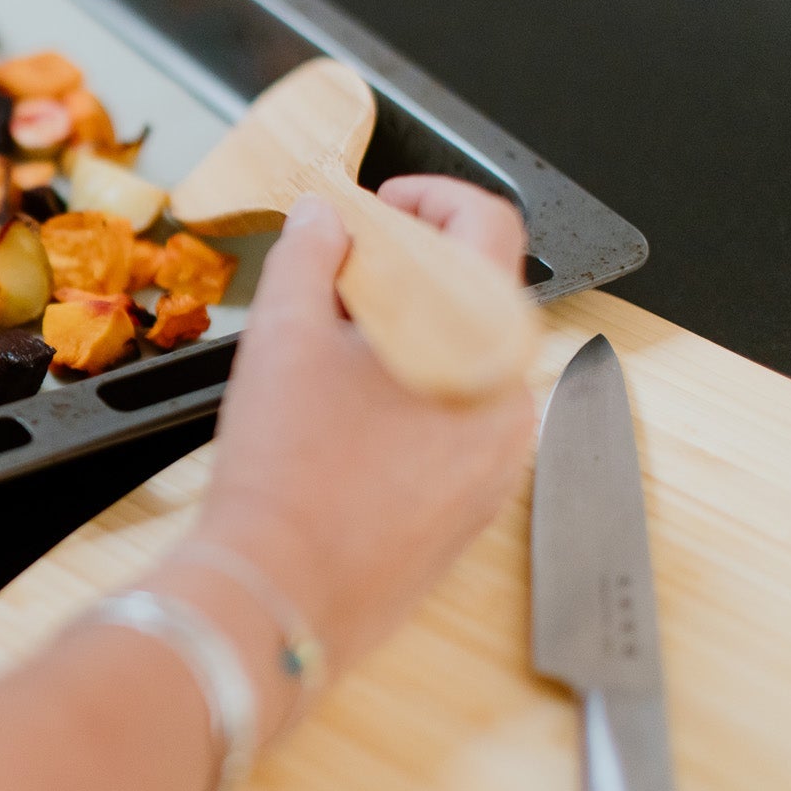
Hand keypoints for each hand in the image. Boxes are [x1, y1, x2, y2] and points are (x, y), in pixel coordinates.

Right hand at [194, 177, 536, 673]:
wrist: (278, 594)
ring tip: (328, 353)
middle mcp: (512, 402)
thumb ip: (308, 256)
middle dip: (408, 273)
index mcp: (483, 344)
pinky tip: (341, 417)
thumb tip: (324, 218)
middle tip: (334, 279)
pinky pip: (454, 426)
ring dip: (407, 339)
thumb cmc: (284, 473)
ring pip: (463, 366)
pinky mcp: (473, 508)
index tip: (381, 205)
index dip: (432, 195)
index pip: (491, 229)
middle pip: (477, 300)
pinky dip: (409, 400)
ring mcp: (499, 462)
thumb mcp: (283, 336)